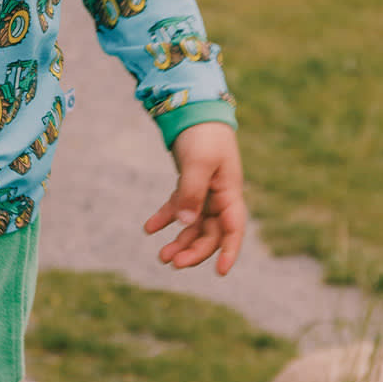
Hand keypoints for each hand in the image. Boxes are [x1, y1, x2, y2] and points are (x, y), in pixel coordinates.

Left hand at [143, 121, 245, 274]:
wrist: (195, 108)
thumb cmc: (203, 134)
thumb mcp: (198, 163)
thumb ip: (192, 193)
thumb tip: (186, 224)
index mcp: (230, 192)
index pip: (233, 229)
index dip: (229, 252)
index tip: (220, 273)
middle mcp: (219, 196)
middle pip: (211, 232)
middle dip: (193, 250)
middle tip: (171, 263)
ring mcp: (204, 190)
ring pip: (193, 224)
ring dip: (179, 240)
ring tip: (160, 256)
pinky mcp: (189, 183)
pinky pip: (178, 207)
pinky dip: (165, 218)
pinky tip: (148, 229)